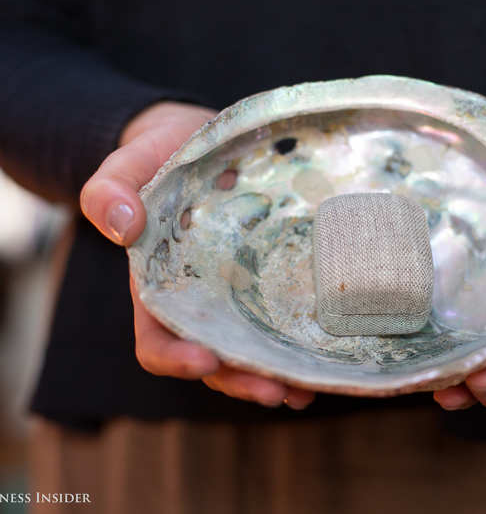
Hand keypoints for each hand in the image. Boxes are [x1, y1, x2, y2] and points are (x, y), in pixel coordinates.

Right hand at [81, 101, 314, 409]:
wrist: (200, 142)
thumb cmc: (161, 155)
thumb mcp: (131, 161)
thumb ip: (111, 188)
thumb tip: (122, 226)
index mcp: (158, 286)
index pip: (156, 338)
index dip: (176, 358)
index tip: (206, 359)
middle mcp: (199, 301)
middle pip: (214, 359)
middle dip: (241, 380)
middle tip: (276, 391)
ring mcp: (236, 295)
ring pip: (252, 350)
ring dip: (276, 376)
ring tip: (308, 388)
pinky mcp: (268, 282)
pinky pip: (280, 323)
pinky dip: (299, 347)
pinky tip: (325, 359)